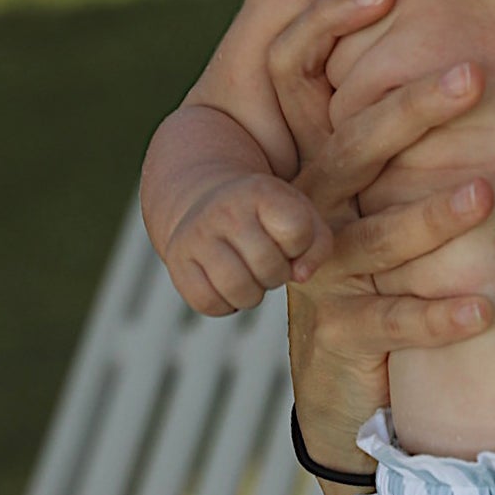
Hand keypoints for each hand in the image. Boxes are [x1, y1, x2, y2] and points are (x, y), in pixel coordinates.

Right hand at [165, 173, 331, 315]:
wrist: (205, 201)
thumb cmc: (264, 217)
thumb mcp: (300, 216)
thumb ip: (318, 245)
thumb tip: (300, 276)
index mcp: (260, 190)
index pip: (297, 232)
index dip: (299, 247)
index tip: (286, 239)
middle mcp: (224, 209)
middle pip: (269, 268)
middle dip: (276, 274)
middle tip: (266, 262)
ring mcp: (196, 235)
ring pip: (239, 291)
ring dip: (252, 294)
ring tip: (249, 274)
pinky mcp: (176, 261)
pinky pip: (209, 304)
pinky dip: (224, 304)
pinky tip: (225, 285)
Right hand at [262, 0, 494, 486]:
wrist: (344, 370)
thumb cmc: (384, 254)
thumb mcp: (383, 184)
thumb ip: (408, 124)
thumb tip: (485, 31)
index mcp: (318, 156)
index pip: (293, 70)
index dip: (326, 24)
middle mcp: (309, 207)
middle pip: (350, 148)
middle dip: (411, 111)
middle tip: (476, 75)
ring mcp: (319, 273)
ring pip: (373, 238)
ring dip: (430, 218)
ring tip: (486, 195)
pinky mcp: (342, 332)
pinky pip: (392, 321)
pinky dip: (438, 316)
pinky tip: (487, 307)